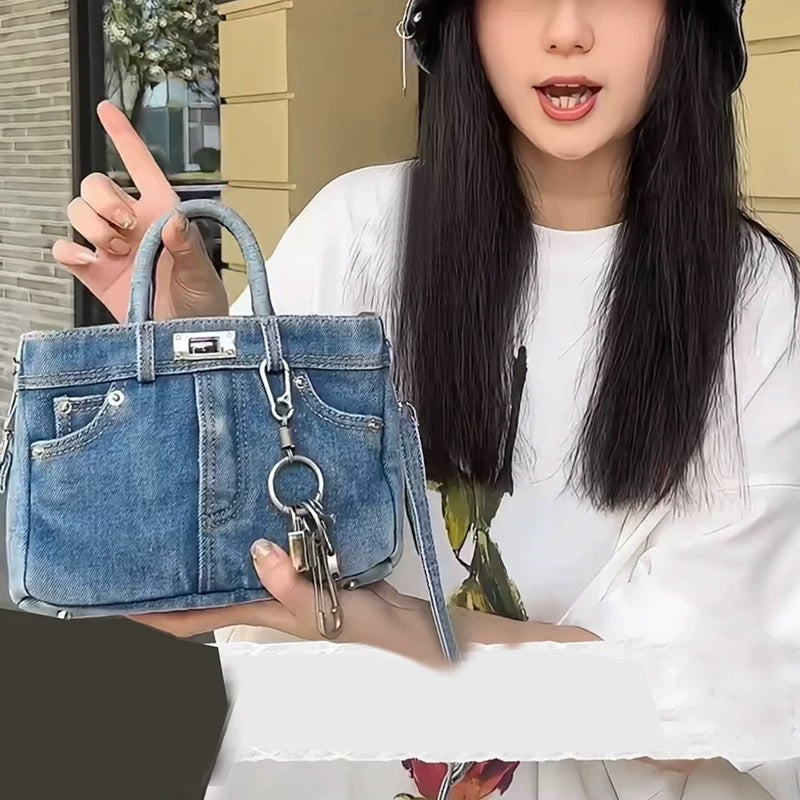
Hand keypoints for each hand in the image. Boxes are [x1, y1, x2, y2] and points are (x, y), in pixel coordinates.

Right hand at [52, 100, 228, 322]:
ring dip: (92, 226)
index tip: (106, 109)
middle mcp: (131, 224)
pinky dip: (69, 249)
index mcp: (161, 212)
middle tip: (126, 226)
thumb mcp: (203, 274)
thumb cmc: (203, 303)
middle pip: (95, 183)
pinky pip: (63, 248)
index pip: (140, 165)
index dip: (123, 136)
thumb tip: (171, 223)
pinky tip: (90, 261)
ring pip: (77, 210)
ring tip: (119, 253)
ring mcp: (109, 247)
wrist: (186, 339)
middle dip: (104, 198)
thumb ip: (188, 248)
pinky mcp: (93, 272)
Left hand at [130, 540, 449, 667]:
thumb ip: (290, 585)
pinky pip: (273, 540)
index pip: (194, 616)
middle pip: (207, 585)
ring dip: (213, 545)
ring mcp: (284, 573)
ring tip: (185, 515)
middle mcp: (263, 591)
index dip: (155, 615)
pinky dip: (257, 526)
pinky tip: (250, 504)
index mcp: (259, 608)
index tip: (116, 601)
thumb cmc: (362, 625)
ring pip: (237, 559)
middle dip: (175, 571)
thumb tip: (255, 551)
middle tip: (144, 540)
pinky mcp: (306, 556)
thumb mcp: (324, 608)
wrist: (400, 621)